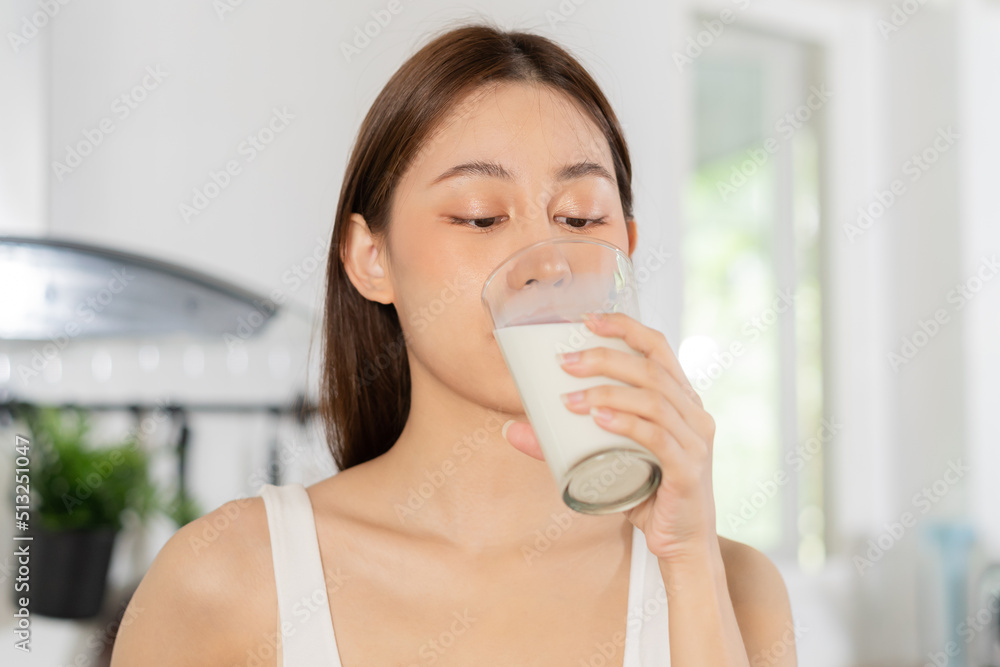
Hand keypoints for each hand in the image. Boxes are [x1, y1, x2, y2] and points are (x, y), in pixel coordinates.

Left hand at [503, 312, 718, 561]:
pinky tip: (599, 420)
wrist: (681, 543)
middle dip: (603, 358)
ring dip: (605, 392)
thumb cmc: (646, 492)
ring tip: (568, 399)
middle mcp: (694, 413)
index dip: (624, 327)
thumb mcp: (606, 460)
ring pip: (652, 399)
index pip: (657, 346)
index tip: (586, 320)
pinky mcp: (688, 470)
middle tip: (563, 363)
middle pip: (650, 368)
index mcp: (681, 399)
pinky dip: (626, 424)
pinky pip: (657, 437)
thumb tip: (509, 429)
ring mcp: (695, 440)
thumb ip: (561, 444)